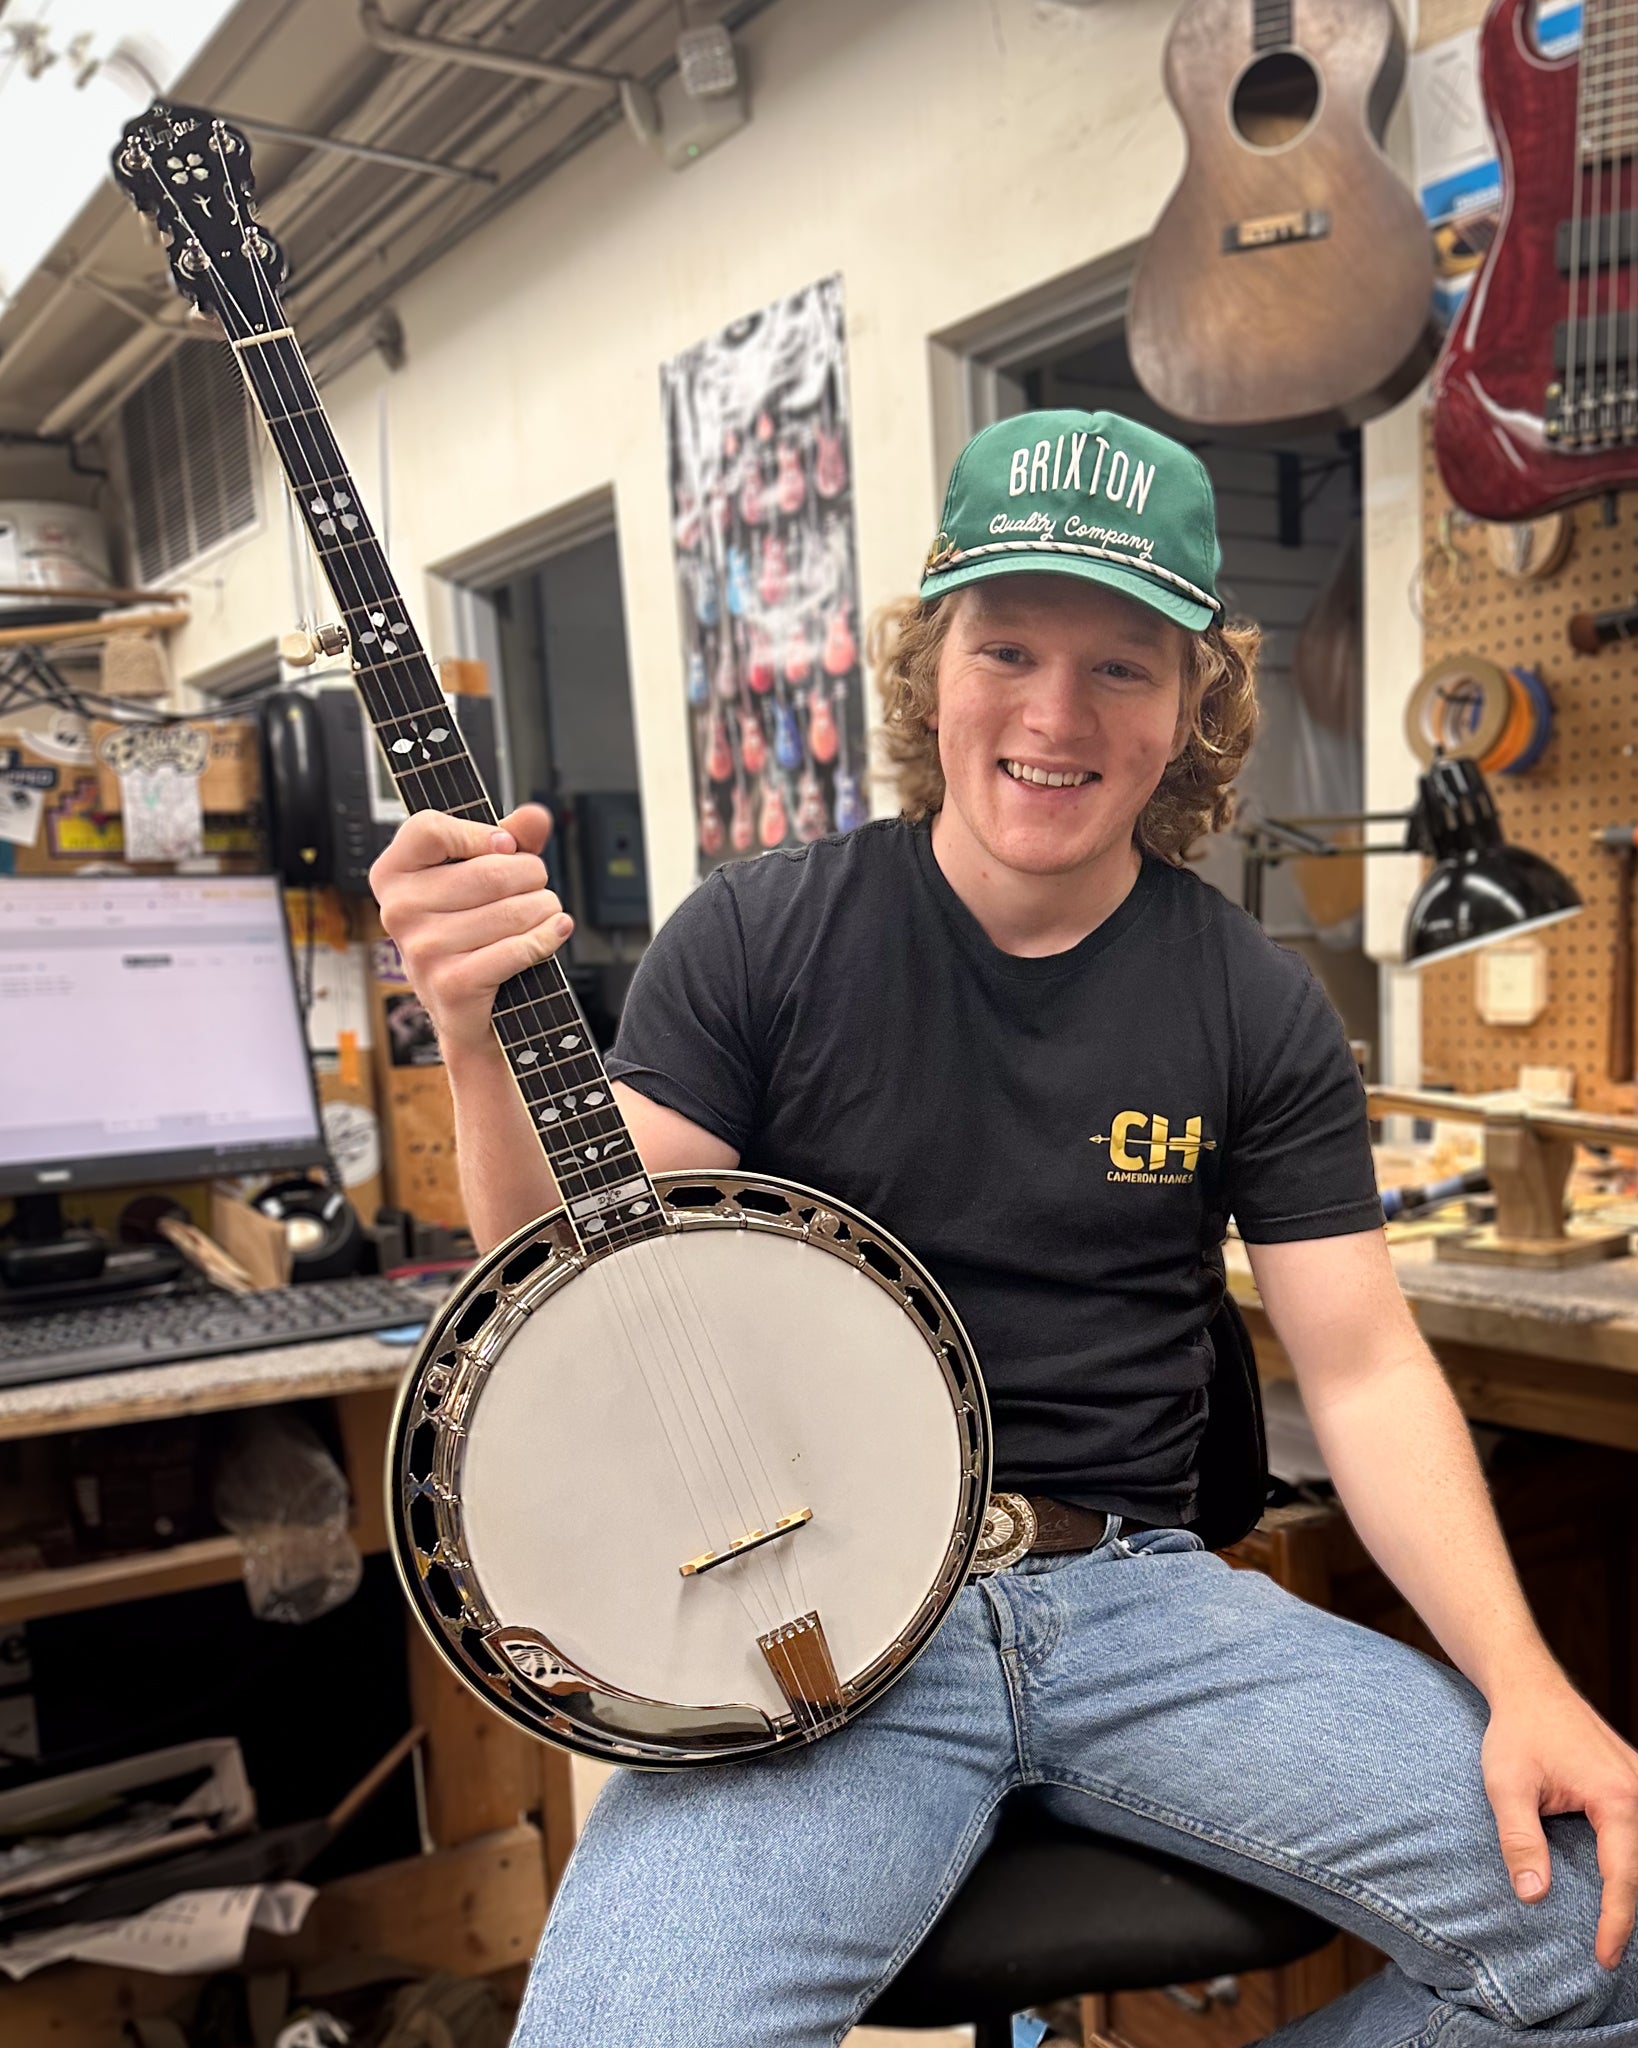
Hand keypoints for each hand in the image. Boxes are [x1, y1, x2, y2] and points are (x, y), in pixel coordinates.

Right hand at [369, 803, 570, 1057]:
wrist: (462, 1006)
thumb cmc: (468, 931)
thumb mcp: (480, 875)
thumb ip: (509, 838)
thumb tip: (536, 816)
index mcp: (393, 874)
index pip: (429, 829)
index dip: (479, 833)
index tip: (505, 845)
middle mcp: (399, 910)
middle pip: (488, 871)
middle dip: (531, 875)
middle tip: (537, 885)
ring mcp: (422, 950)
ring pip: (510, 911)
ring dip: (544, 908)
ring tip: (544, 911)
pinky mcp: (451, 984)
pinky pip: (516, 949)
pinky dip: (545, 938)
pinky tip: (554, 931)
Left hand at [1482, 1673, 1637, 1968]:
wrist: (1528, 1686)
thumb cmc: (1516, 1733)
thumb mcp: (1506, 1786)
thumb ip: (1519, 1840)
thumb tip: (1533, 1896)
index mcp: (1616, 1798)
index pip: (1624, 1877)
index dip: (1615, 1923)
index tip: (1604, 1958)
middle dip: (1630, 1911)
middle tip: (1610, 1953)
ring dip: (1632, 1883)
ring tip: (1614, 1924)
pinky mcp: (1635, 1780)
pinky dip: (1631, 1857)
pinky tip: (1618, 1879)